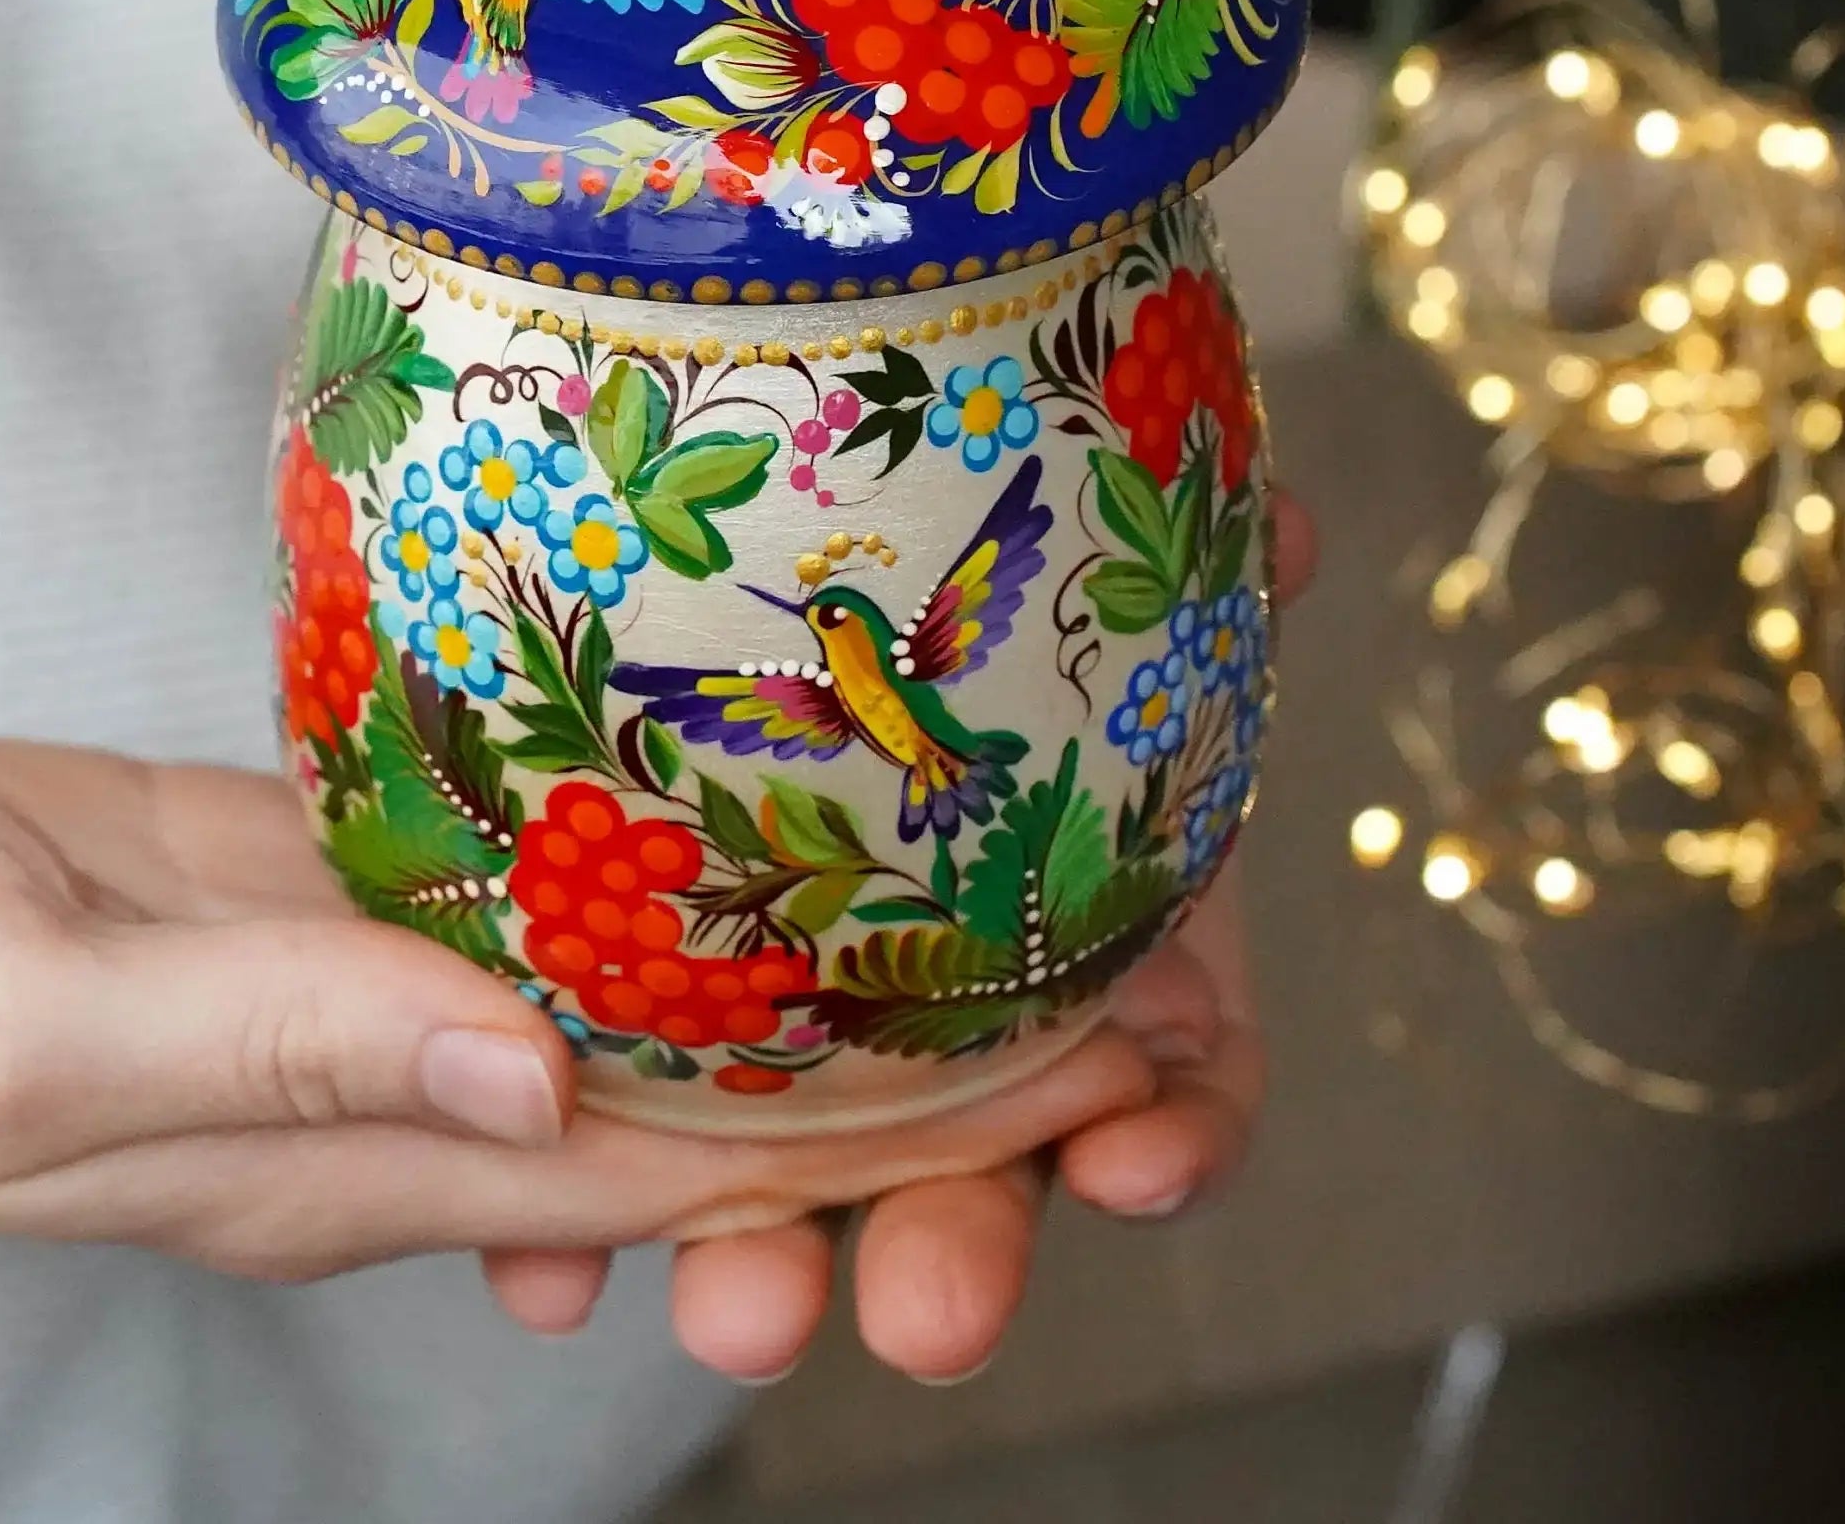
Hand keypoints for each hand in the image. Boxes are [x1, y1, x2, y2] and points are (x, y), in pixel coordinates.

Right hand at [0, 714, 1162, 1286]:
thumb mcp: (22, 1025)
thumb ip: (274, 1039)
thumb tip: (535, 1064)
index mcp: (327, 1152)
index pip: (678, 1155)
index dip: (896, 1120)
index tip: (1102, 1059)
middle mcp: (373, 1091)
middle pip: (695, 1102)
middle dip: (916, 1068)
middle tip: (1136, 962)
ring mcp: (336, 985)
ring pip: (624, 1004)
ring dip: (807, 970)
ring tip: (1003, 882)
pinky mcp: (284, 882)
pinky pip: (505, 904)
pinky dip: (647, 887)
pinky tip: (741, 828)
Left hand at [483, 490, 1319, 1380]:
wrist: (715, 622)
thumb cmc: (925, 630)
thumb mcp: (1026, 603)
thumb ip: (1163, 579)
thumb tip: (1298, 528)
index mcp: (1069, 962)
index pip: (1162, 1087)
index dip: (1170, 1138)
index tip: (1132, 1162)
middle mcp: (947, 1048)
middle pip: (979, 1185)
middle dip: (963, 1256)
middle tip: (929, 1315)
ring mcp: (795, 1075)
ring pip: (796, 1206)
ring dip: (770, 1274)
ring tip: (735, 1315)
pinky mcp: (633, 1068)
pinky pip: (616, 1170)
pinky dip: (584, 1237)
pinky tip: (546, 1282)